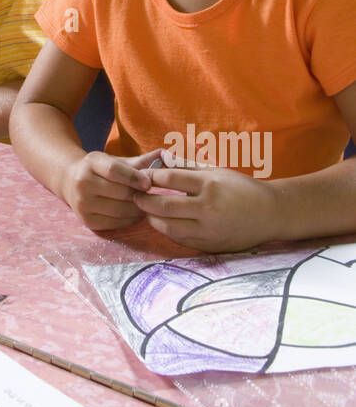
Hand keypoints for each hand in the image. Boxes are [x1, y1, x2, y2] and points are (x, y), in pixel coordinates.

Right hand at [61, 149, 161, 231]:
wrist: (70, 181)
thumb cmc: (100, 170)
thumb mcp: (115, 161)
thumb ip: (140, 161)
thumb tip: (166, 155)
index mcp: (90, 163)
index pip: (114, 170)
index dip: (133, 177)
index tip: (149, 184)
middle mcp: (82, 183)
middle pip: (120, 193)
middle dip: (139, 195)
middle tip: (150, 195)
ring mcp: (82, 204)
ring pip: (120, 210)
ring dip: (138, 209)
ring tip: (146, 204)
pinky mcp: (87, 221)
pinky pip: (116, 223)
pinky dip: (130, 219)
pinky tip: (135, 213)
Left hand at [132, 160, 278, 251]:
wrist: (270, 214)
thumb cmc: (242, 188)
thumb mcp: (217, 171)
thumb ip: (189, 168)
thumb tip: (161, 161)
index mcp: (210, 184)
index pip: (170, 179)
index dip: (151, 178)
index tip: (142, 177)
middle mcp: (208, 208)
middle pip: (164, 206)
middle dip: (144, 201)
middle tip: (135, 196)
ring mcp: (209, 229)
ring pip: (169, 227)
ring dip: (153, 219)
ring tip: (147, 210)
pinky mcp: (210, 245)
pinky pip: (181, 239)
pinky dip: (168, 231)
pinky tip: (164, 223)